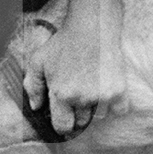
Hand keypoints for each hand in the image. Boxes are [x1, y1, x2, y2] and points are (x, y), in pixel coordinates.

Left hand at [21, 18, 123, 138]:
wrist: (93, 27)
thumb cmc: (64, 42)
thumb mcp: (39, 60)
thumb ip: (33, 86)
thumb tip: (35, 107)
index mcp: (61, 94)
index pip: (62, 126)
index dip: (63, 124)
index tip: (65, 117)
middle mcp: (81, 98)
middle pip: (81, 122)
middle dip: (78, 113)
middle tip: (79, 94)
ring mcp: (101, 95)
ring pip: (99, 115)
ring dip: (96, 107)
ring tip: (92, 86)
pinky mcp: (119, 90)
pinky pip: (120, 110)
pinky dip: (116, 104)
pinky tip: (108, 90)